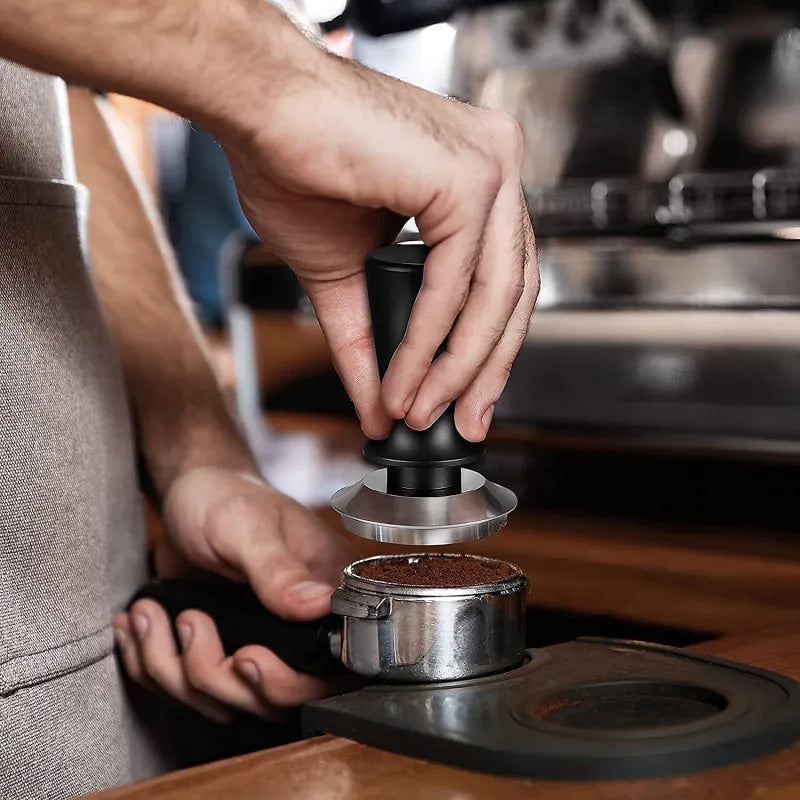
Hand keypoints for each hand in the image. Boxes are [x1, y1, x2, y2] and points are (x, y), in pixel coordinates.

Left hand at [113, 467, 354, 720]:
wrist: (189, 495)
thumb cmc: (225, 497)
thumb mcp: (248, 527)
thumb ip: (279, 570)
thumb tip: (320, 606)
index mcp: (326, 591)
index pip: (329, 668)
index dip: (286, 681)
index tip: (245, 656)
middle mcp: (301, 625)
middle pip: (273, 700)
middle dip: (215, 673)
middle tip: (191, 621)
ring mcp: (261, 642)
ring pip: (225, 701)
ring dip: (171, 665)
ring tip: (150, 613)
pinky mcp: (223, 650)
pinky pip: (188, 688)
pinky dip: (151, 663)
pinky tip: (140, 625)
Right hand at [220, 35, 537, 442]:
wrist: (256, 108)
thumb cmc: (294, 165)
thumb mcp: (343, 274)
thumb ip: (371, 339)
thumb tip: (381, 407)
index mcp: (478, 180)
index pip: (504, 280)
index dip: (487, 349)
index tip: (465, 401)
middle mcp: (496, 167)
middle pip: (514, 293)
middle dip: (484, 370)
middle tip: (458, 422)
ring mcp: (491, 166)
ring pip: (496, 295)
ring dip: (456, 367)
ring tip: (419, 410)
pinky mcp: (469, 175)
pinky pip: (456, 282)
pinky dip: (428, 341)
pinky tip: (405, 378)